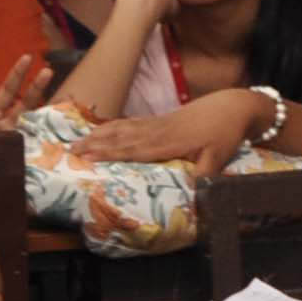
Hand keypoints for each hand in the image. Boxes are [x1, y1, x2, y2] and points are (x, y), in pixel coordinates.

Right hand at [71, 85, 262, 177]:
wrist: (232, 106)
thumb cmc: (225, 133)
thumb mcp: (218, 157)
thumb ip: (204, 175)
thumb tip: (192, 193)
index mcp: (168, 143)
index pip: (133, 150)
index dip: (110, 154)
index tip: (88, 159)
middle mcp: (156, 132)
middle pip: (119, 139)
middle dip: (94, 146)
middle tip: (69, 153)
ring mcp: (155, 124)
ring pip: (120, 130)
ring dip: (97, 136)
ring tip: (75, 143)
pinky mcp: (158, 120)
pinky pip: (129, 123)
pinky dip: (111, 127)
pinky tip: (100, 131)